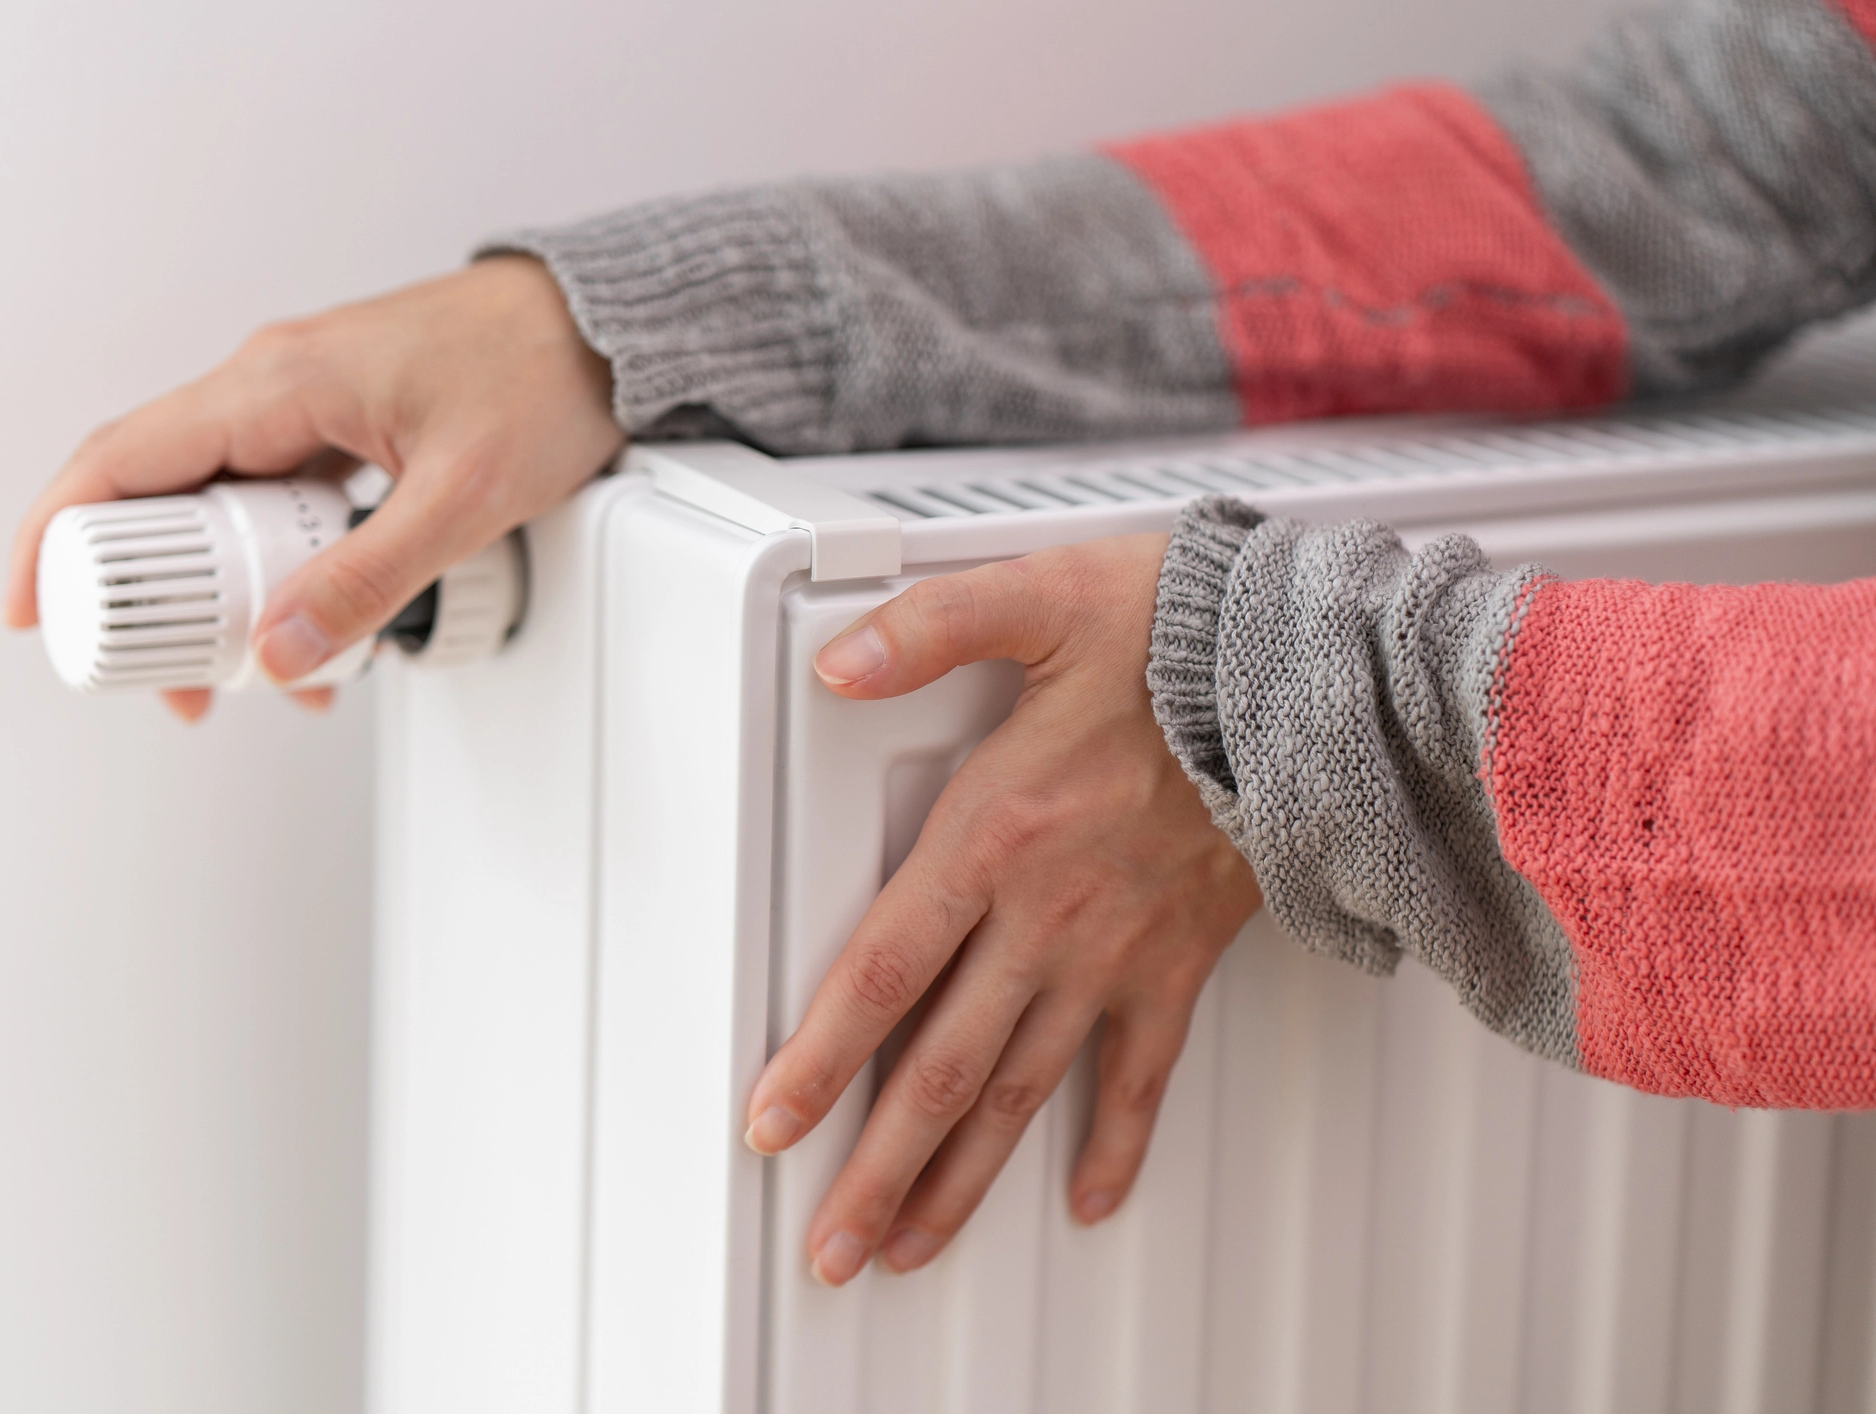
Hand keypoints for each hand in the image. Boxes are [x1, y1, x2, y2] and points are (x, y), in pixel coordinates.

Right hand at [3, 256, 621, 719]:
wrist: (607, 327)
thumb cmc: (545, 376)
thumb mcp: (461, 495)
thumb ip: (370, 577)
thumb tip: (281, 652)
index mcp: (279, 382)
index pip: (122, 459)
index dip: (57, 537)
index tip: (31, 610)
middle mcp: (275, 381)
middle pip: (158, 492)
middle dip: (144, 597)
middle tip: (169, 682)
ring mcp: (305, 396)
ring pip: (217, 501)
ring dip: (215, 589)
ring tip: (246, 673)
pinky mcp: (341, 418)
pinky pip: (271, 493)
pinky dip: (269, 560)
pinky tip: (304, 619)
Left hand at [743, 534, 1261, 1284]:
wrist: (1315, 678)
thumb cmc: (1179, 635)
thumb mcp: (1039, 599)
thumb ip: (929, 631)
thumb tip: (839, 663)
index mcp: (995, 835)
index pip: (884, 969)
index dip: (822, 1056)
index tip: (775, 1126)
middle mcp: (1047, 915)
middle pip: (943, 1065)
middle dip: (878, 1166)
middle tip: (831, 1245)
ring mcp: (1115, 952)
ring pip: (1023, 1090)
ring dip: (964, 1179)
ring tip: (911, 1245)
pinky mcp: (1179, 961)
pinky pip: (1142, 1074)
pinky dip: (1116, 1143)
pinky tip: (1085, 1198)